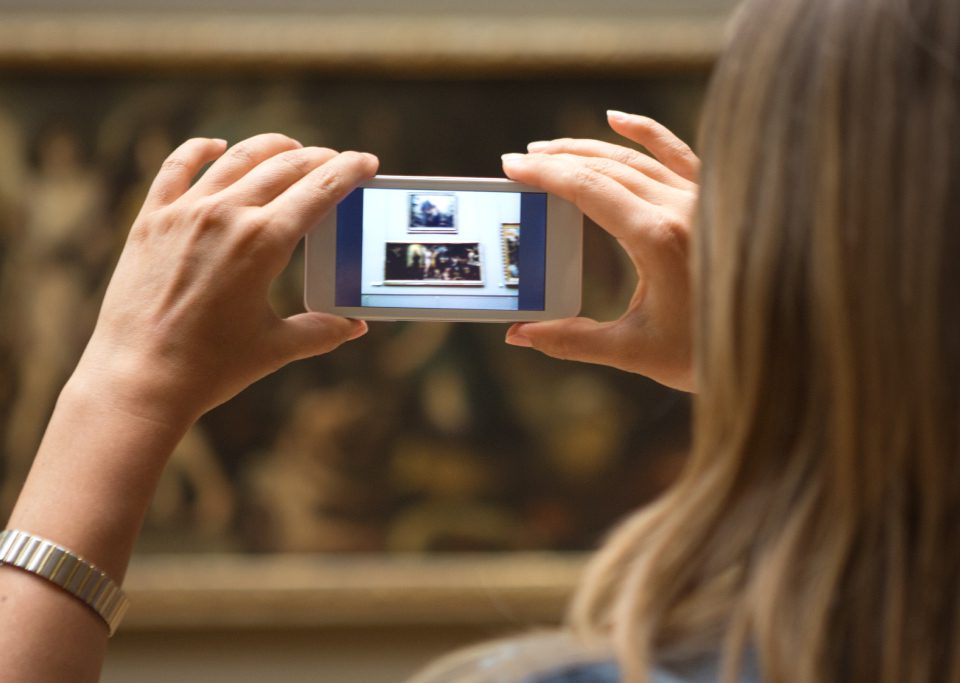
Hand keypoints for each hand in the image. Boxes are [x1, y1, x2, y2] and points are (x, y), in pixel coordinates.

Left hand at [72, 134, 378, 426]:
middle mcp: (226, 215)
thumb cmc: (211, 367)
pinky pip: (176, 168)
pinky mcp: (151, 220)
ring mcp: (185, 213)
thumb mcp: (276, 347)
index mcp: (264, 242)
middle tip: (336, 161)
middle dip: (318, 159)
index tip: (366, 161)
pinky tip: (216, 146)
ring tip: (291, 147)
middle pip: (284, 167)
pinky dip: (200, 151)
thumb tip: (355, 327)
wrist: (138, 379)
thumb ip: (321, 330)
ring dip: (271, 148)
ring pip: (237, 159)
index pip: (320, 189)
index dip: (349, 170)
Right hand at [501, 110, 698, 391]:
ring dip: (588, 149)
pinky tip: (618, 118)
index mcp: (658, 238)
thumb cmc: (707, 354)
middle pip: (606, 168)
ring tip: (549, 150)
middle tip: (519, 161)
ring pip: (636, 158)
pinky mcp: (714, 201)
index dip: (545, 175)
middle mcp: (682, 207)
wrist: (778, 350)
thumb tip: (518, 336)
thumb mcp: (633, 351)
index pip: (588, 189)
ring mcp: (702, 199)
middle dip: (558, 161)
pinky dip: (648, 133)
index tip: (512, 166)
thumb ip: (572, 340)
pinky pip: (678, 154)